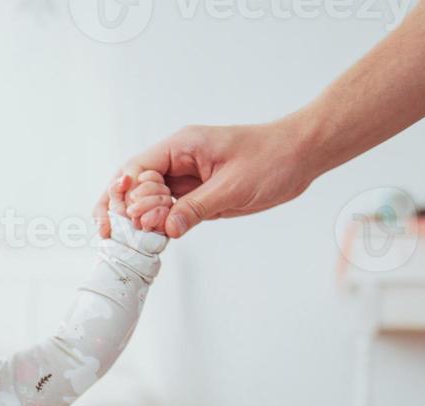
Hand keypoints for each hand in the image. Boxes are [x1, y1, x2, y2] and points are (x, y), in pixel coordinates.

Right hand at [93, 119, 315, 238]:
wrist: (300, 155)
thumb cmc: (272, 158)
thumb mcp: (232, 186)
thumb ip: (196, 208)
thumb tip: (166, 228)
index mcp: (182, 147)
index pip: (137, 169)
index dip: (124, 192)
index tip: (125, 216)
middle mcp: (178, 162)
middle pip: (133, 185)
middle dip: (127, 209)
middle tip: (136, 232)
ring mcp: (185, 180)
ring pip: (147, 200)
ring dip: (140, 220)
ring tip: (143, 238)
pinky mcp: (196, 195)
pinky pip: (167, 211)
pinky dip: (158, 225)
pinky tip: (155, 238)